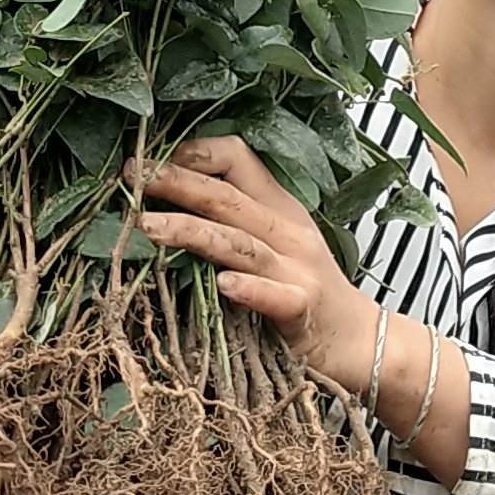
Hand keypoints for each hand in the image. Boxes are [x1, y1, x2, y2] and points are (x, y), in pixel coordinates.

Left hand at [135, 137, 375, 385]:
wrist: (361, 341)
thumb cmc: (308, 290)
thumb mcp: (277, 242)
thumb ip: (233, 221)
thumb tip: (164, 204)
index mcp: (278, 208)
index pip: (238, 159)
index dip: (196, 153)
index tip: (152, 160)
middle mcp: (288, 232)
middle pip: (227, 198)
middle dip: (177, 183)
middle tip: (132, 177)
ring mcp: (298, 270)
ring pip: (240, 243)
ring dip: (192, 231)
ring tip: (148, 226)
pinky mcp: (303, 311)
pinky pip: (275, 297)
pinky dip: (250, 289)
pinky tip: (225, 285)